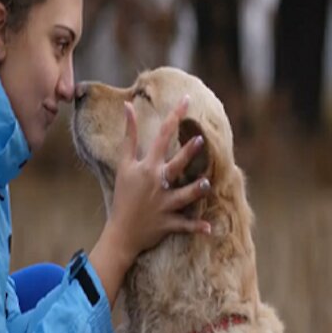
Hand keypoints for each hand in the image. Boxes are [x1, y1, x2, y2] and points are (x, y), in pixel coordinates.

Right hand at [88, 96, 212, 306]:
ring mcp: (163, 204)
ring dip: (195, 190)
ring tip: (206, 183)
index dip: (174, 117)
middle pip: (174, 165)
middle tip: (200, 140)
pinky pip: (185, 225)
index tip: (187, 100)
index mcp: (147, 167)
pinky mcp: (168, 222)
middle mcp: (157, 183)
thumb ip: (129, 135)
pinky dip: (197, 227)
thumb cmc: (124, 195)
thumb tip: (128, 106)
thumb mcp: (124, 165)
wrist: (120, 232)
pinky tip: (210, 229)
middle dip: (187, 153)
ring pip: (183, 196)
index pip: (161, 137)